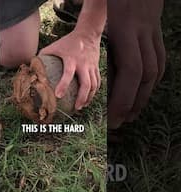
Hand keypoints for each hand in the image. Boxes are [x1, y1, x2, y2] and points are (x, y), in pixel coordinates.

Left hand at [39, 29, 100, 109]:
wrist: (88, 34)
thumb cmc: (68, 42)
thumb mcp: (55, 46)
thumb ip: (44, 55)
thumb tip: (32, 67)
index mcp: (72, 59)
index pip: (68, 73)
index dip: (63, 85)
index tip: (58, 96)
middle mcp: (83, 64)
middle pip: (86, 84)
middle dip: (82, 98)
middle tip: (76, 108)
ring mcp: (92, 67)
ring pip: (94, 85)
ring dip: (89, 97)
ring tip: (82, 106)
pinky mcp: (96, 68)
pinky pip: (98, 82)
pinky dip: (94, 92)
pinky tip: (88, 98)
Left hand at [108, 0, 165, 128]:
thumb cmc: (112, 1)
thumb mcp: (102, 21)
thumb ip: (101, 48)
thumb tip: (96, 81)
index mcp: (125, 33)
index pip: (130, 73)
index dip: (123, 98)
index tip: (113, 118)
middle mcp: (143, 37)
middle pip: (144, 76)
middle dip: (132, 102)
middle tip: (119, 122)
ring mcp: (153, 36)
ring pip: (153, 72)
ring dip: (143, 95)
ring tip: (130, 113)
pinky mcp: (156, 36)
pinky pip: (158, 62)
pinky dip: (150, 82)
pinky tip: (142, 93)